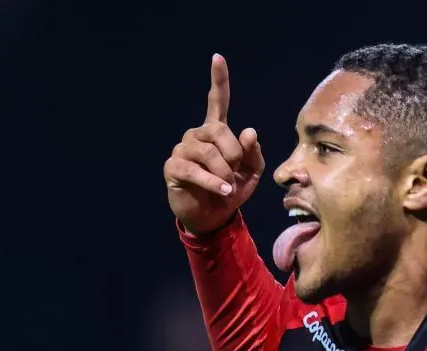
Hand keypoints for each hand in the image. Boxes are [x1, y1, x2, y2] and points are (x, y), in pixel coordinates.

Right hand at [163, 54, 265, 234]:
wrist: (213, 218)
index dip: (218, 80)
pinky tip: (223, 191)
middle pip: (219, 131)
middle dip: (234, 154)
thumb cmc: (230, 190)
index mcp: (216, 132)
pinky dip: (213, 182)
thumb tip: (249, 131)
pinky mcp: (173, 167)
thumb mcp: (251, 173)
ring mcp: (183, 150)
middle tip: (236, 172)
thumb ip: (253, 153)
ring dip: (224, 172)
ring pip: (208, 152)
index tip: (217, 58)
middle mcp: (197, 136)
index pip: (217, 101)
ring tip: (229, 187)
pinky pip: (195, 170)